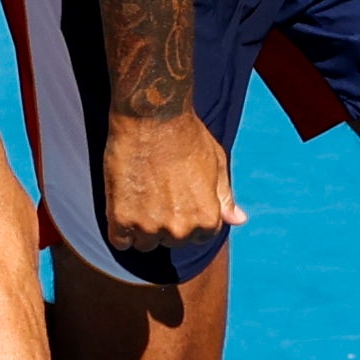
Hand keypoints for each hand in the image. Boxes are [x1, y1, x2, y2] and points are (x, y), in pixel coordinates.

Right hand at [101, 109, 249, 255]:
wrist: (152, 116)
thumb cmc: (188, 136)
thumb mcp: (217, 164)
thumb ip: (225, 197)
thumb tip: (239, 220)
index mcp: (207, 218)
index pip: (200, 237)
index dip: (190, 218)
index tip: (179, 198)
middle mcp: (180, 229)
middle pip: (172, 241)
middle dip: (166, 223)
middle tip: (158, 193)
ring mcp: (149, 226)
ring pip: (145, 243)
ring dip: (142, 228)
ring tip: (140, 197)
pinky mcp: (121, 218)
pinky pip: (120, 242)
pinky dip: (120, 230)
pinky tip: (123, 209)